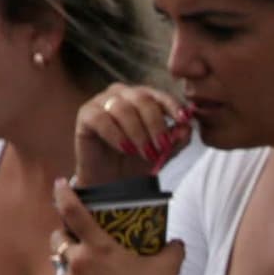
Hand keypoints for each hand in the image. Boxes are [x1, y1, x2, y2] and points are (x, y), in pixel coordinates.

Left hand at [54, 180, 182, 274]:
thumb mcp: (168, 268)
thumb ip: (172, 249)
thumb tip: (176, 242)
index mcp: (99, 248)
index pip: (72, 212)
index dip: (63, 194)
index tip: (60, 184)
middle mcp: (79, 262)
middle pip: (58, 238)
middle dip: (65, 234)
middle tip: (77, 237)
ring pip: (63, 265)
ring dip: (74, 263)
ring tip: (92, 270)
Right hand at [73, 82, 188, 184]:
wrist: (112, 180)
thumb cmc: (138, 161)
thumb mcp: (163, 151)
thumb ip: (177, 139)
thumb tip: (188, 127)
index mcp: (143, 97)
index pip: (160, 95)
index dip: (173, 106)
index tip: (184, 119)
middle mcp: (122, 94)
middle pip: (142, 99)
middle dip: (156, 125)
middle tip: (162, 148)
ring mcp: (102, 102)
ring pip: (122, 108)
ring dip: (138, 133)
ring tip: (145, 153)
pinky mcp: (85, 115)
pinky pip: (101, 118)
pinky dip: (117, 135)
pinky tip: (126, 149)